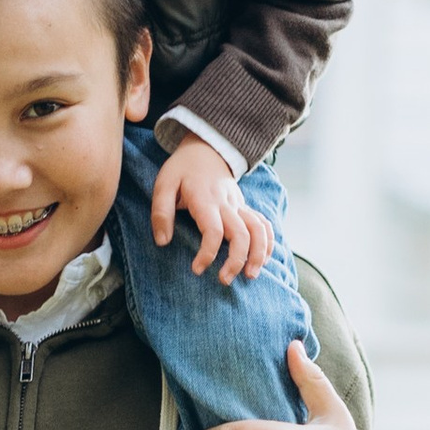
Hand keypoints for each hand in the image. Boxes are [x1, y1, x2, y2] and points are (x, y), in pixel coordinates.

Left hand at [149, 134, 272, 284]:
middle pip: (241, 234)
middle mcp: (227, 204)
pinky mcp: (246, 207)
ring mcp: (240, 205)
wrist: (206, 149)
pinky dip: (268, 243)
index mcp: (205, 200)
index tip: (196, 270)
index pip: (214, 230)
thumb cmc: (181, 170)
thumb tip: (162, 242)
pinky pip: (264, 224)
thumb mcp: (163, 185)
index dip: (207, 253)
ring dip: (258, 254)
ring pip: (259, 230)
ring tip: (250, 276)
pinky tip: (262, 260)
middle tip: (224, 280)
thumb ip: (161, 213)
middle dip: (236, 260)